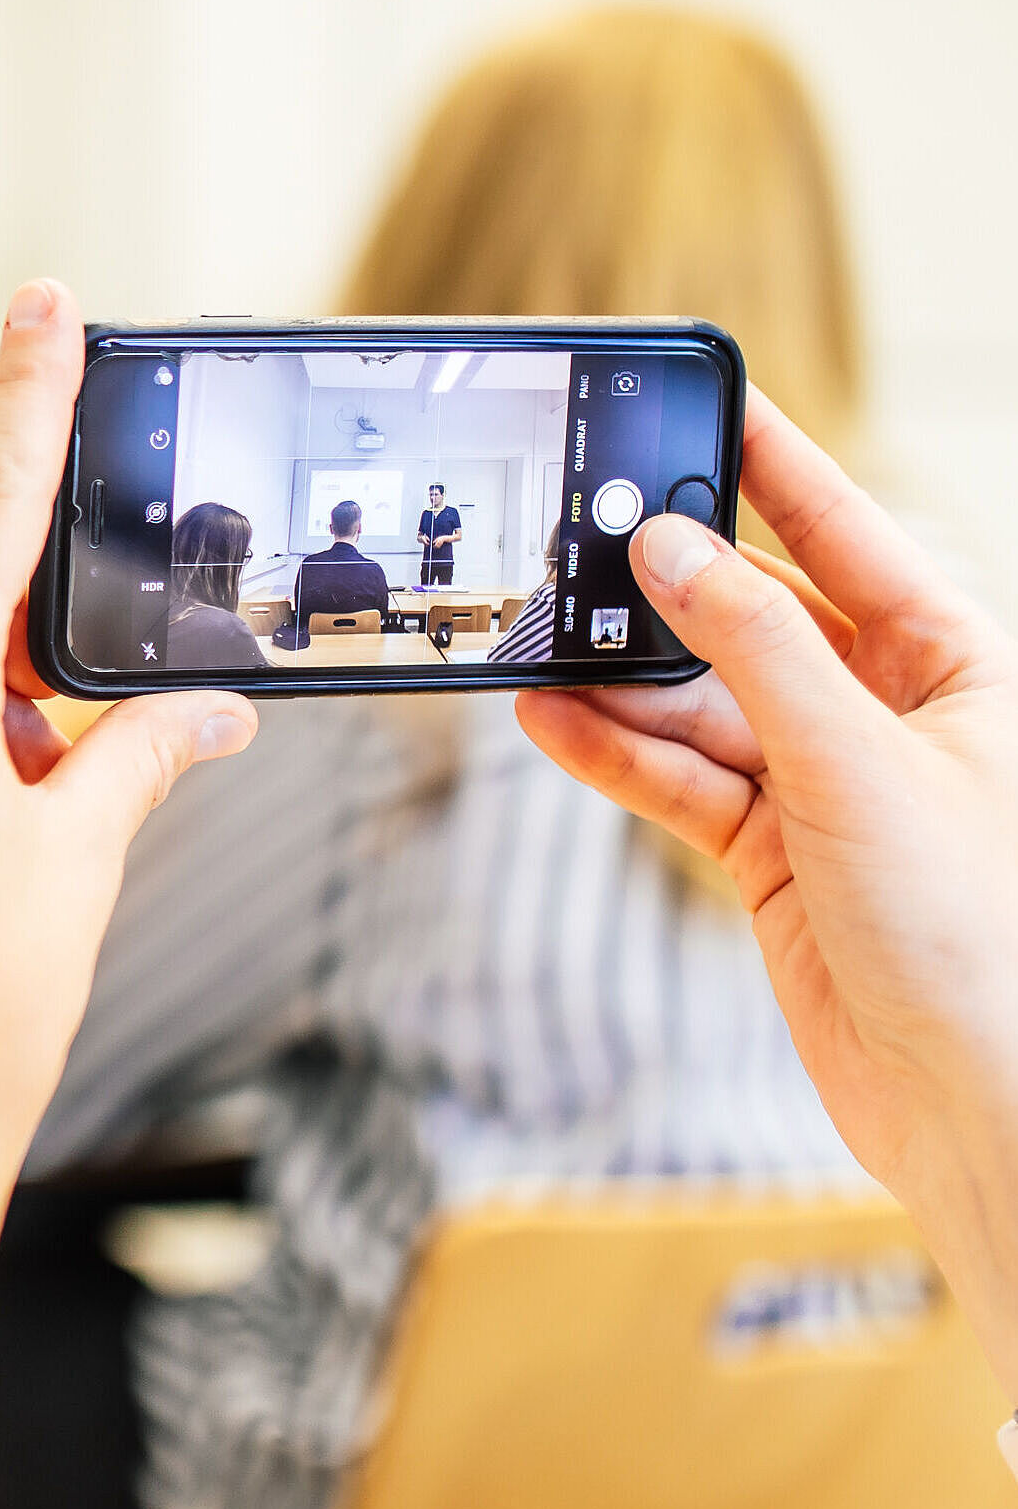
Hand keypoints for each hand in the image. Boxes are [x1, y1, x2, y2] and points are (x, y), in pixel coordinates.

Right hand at [517, 390, 1017, 1395]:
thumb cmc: (976, 934)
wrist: (976, 1109)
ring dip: (620, 681)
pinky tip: (549, 718)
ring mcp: (822, 785)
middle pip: (754, 615)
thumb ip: (752, 647)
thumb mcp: (857, 764)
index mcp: (954, 665)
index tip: (698, 400)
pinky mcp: (768, 854)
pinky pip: (674, 779)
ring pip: (699, 702)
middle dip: (666, 586)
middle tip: (579, 534)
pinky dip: (612, 754)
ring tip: (536, 640)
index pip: (848, 534)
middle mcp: (887, 714)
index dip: (772, 466)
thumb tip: (667, 546)